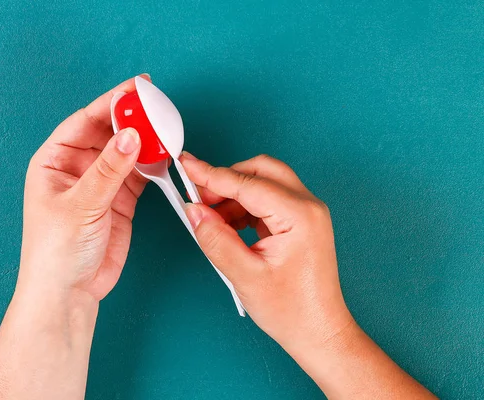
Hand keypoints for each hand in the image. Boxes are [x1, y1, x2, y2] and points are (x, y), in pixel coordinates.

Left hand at [0, 76, 149, 399]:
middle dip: (132, 118)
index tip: (136, 89)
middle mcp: (77, 167)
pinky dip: (153, 163)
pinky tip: (165, 154)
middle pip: (108, 132)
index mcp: (54, 161)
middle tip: (157, 105)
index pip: (84, 121)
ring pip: (126, 151)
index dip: (110, 103)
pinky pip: (139, 173)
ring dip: (145, 140)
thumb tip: (130, 136)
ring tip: (166, 127)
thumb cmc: (55, 252)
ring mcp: (101, 183)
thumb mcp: (80, 206)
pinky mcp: (120, 200)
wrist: (70, 292)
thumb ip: (108, 171)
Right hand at [181, 153, 435, 398]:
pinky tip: (226, 226)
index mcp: (299, 215)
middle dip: (226, 179)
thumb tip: (194, 211)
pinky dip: (243, 207)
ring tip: (209, 219)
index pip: (248, 183)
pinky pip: (267, 201)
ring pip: (263, 184)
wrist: (318, 332)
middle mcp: (307, 206)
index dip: (212, 174)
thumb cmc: (291, 311)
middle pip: (260, 171)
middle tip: (197, 195)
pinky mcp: (299, 222)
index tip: (186, 164)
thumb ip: (216, 239)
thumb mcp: (245, 276)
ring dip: (233, 195)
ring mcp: (306, 213)